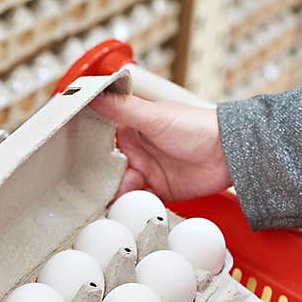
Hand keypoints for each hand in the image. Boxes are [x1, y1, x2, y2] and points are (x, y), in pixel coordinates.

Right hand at [90, 93, 230, 200]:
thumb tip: (91, 92)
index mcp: (131, 129)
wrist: (229, 154)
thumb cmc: (196, 126)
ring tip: (114, 199)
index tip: (71, 162)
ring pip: (121, 187)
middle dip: (100, 180)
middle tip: (91, 190)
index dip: (87, 152)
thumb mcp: (153, 116)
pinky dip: (132, 206)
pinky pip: (138, 202)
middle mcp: (137, 151)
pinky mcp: (160, 192)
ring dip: (116, 194)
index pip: (101, 141)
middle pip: (108, 170)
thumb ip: (121, 107)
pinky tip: (128, 208)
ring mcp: (148, 172)